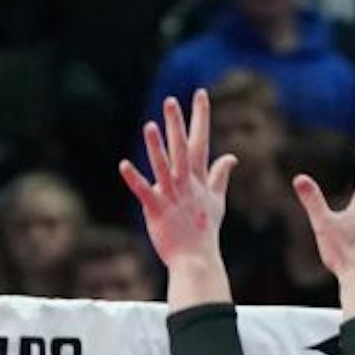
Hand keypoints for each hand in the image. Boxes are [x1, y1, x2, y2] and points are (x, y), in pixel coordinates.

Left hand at [119, 90, 234, 306]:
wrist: (197, 260)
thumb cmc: (205, 231)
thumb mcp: (217, 201)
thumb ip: (221, 176)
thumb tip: (232, 157)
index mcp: (199, 180)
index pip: (202, 143)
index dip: (201, 118)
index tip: (200, 95)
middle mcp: (186, 185)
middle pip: (183, 149)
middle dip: (178, 125)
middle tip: (171, 100)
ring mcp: (172, 197)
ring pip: (164, 167)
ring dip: (157, 147)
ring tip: (150, 126)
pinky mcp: (157, 211)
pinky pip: (145, 193)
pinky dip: (134, 180)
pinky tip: (123, 166)